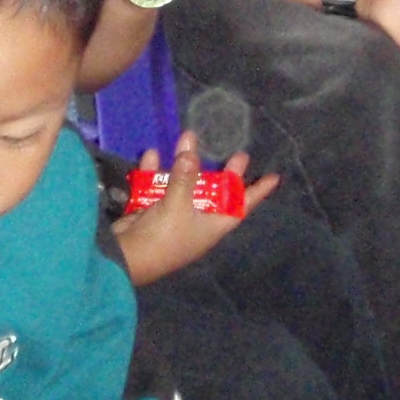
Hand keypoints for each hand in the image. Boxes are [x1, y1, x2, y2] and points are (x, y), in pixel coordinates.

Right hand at [111, 132, 276, 286]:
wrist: (126, 260)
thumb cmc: (164, 236)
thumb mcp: (178, 204)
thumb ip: (184, 174)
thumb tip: (191, 145)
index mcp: (212, 224)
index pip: (241, 205)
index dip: (257, 191)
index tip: (274, 177)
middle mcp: (197, 220)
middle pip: (215, 193)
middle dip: (224, 174)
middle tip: (238, 154)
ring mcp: (174, 216)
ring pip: (183, 186)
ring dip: (182, 165)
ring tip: (187, 138)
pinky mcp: (151, 213)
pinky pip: (155, 188)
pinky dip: (152, 173)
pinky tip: (151, 154)